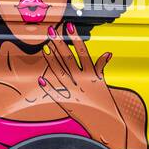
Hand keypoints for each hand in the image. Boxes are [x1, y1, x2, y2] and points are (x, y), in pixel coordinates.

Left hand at [40, 24, 124, 138]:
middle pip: (68, 58)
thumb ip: (102, 66)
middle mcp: (82, 80)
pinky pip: (55, 93)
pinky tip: (41, 78)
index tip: (69, 26)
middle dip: (60, 44)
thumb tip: (108, 53)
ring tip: (45, 47)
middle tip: (52, 30)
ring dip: (52, 60)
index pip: (82, 51)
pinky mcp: (67, 102)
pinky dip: (48, 86)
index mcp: (91, 73)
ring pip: (60, 72)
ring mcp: (74, 91)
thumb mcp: (104, 81)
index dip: (75, 38)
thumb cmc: (104, 100)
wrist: (105, 122)